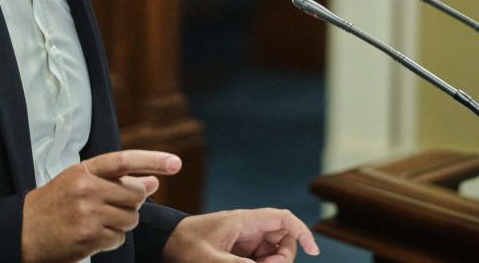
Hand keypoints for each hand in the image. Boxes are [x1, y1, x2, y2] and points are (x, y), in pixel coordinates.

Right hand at [21, 149, 181, 262]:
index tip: (176, 162)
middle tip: (114, 205)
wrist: (23, 230)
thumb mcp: (82, 181)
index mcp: (85, 170)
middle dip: (133, 202)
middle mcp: (87, 189)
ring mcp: (87, 214)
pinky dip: (112, 239)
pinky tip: (93, 235)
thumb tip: (154, 181)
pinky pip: (119, 239)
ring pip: (131, 219)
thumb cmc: (56, 202)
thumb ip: (118, 179)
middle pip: (135, 195)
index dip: (153, 160)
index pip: (125, 160)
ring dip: (123, 222)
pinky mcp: (88, 238)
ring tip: (100, 220)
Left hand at [163, 208, 319, 261]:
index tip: (313, 251)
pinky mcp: (238, 251)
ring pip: (273, 253)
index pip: (283, 219)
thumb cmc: (184, 246)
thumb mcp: (209, 260)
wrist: (165, 243)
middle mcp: (248, 228)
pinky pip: (260, 259)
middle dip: (282, 259)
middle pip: (283, 240)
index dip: (302, 231)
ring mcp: (244, 240)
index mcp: (244, 221)